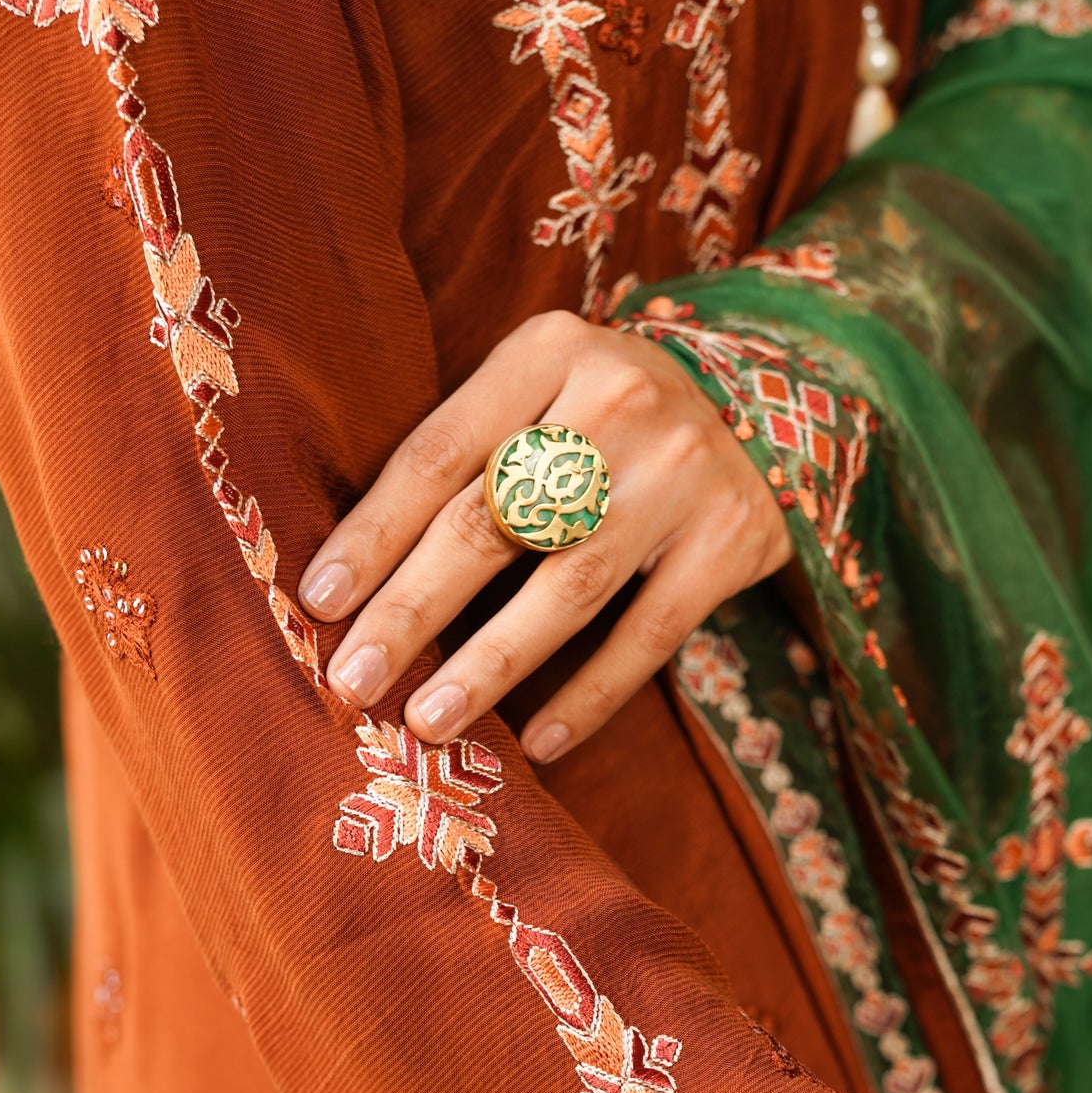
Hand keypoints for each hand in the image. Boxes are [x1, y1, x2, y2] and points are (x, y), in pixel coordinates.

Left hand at [299, 311, 791, 761]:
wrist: (772, 407)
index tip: (318, 604)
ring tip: (428, 722)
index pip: (438, 453)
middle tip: (353, 680)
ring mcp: (683, 470)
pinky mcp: (733, 536)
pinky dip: (589, 696)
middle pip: (492, 522)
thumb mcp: (542, 393)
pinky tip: (538, 742)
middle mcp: (619, 398)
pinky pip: (648, 635)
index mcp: (547, 350)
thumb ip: (470, 455)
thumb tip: (354, 581)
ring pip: (567, 586)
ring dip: (489, 664)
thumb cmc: (608, 421)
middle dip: (411, 611)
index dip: (373, 533)